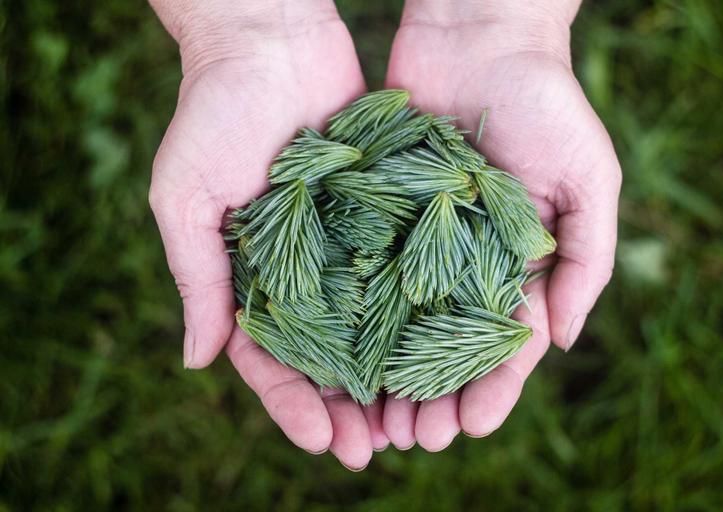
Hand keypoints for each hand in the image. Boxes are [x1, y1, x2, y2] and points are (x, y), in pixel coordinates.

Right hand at [148, 0, 386, 468]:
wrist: (269, 39)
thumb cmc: (213, 114)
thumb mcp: (185, 199)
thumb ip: (195, 278)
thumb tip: (195, 361)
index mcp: (250, 276)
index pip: (269, 358)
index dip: (292, 405)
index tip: (321, 442)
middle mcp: (302, 268)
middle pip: (326, 355)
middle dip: (347, 406)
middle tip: (375, 450)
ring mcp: (345, 243)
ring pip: (371, 324)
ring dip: (389, 375)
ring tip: (415, 421)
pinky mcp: (385, 211)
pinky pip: (404, 267)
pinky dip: (420, 310)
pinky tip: (444, 348)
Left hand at [382, 0, 620, 449]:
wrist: (480, 36)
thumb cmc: (548, 103)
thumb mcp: (589, 179)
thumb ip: (585, 259)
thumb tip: (563, 342)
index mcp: (515, 262)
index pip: (504, 342)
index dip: (491, 389)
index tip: (470, 427)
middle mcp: (463, 259)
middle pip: (445, 344)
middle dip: (433, 394)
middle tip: (413, 440)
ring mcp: (417, 237)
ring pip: (399, 319)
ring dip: (388, 371)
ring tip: (373, 417)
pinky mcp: (376, 209)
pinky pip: (362, 267)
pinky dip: (352, 312)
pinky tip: (336, 352)